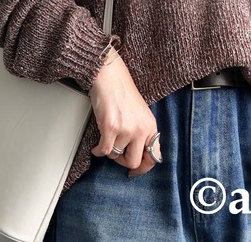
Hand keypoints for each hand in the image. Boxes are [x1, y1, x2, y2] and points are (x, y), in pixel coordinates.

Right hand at [89, 56, 160, 175]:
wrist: (110, 77)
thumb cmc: (123, 93)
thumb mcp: (140, 114)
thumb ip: (142, 133)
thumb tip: (138, 157)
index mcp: (151, 126)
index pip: (153, 157)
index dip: (143, 168)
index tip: (134, 172)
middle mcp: (141, 129)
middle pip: (133, 162)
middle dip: (122, 161)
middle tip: (116, 152)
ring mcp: (126, 129)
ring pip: (115, 155)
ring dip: (108, 150)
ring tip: (107, 138)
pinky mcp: (111, 128)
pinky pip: (104, 151)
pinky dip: (98, 150)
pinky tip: (97, 146)